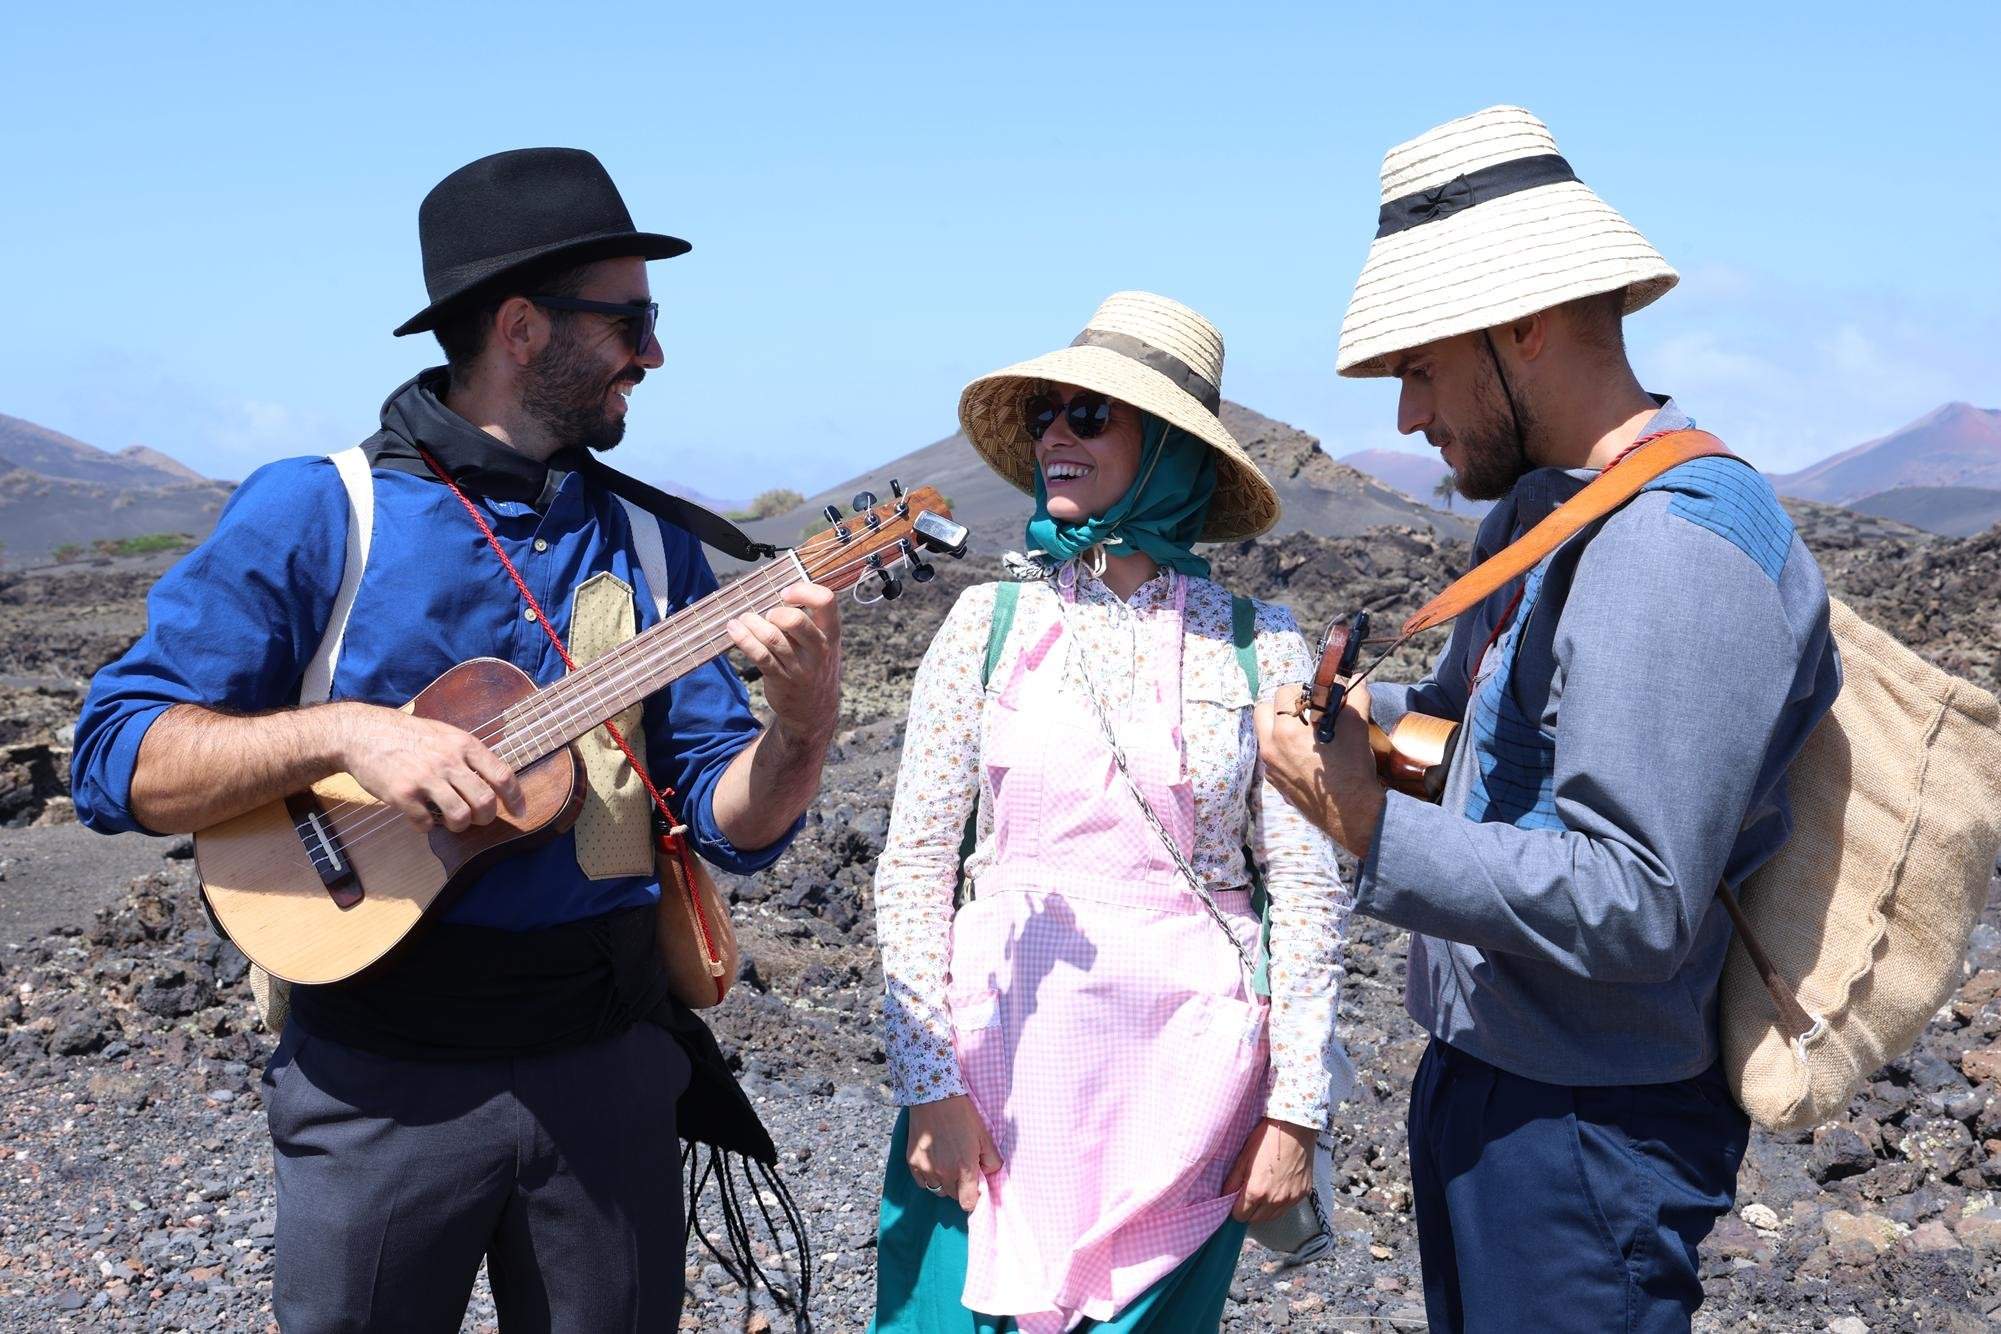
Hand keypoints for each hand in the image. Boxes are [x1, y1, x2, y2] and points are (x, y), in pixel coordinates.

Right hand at [330, 703, 522, 832]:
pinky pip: (426, 823)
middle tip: (477, 819)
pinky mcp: (402, 794)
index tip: (519, 812)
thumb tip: (494, 779)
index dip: (515, 798)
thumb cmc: (406, 734)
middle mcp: (448, 761)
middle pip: (485, 802)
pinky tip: (421, 817)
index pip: (502, 775)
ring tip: (451, 821)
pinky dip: (427, 827)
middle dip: (486, 818)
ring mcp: (425, 778)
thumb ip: (468, 754)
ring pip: (460, 817)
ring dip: (459, 826)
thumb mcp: (445, 734)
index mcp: (464, 744)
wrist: (362, 733)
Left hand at [728, 582, 841, 743]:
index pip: (826, 601)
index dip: (804, 590)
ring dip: (752, 624)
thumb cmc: (814, 665)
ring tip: (742, 619)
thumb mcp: (823, 643)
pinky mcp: (781, 679)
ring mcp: (800, 666)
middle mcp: (819, 648)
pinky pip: (760, 656)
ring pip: (772, 638)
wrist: (815, 710)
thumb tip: (772, 592)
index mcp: (831, 632)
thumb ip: (808, 620)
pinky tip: (734, 630)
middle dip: (774, 612)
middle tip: (766, 614)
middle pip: (795, 621)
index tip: (786, 592)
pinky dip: (744, 640)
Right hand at [906, 1094, 1002, 1211]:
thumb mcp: (984, 1135)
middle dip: (960, 1187)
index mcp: (964, 1168)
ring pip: (938, 1190)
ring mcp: (926, 1169)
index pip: (968, 1203)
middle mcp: (944, 1173)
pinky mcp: (913, 1162)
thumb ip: (991, 1160)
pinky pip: (922, 1182)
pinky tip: (934, 1161)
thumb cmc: (962, 1114)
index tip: (974, 1187)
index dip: (973, 1198)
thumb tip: (989, 1173)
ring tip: (947, 1163)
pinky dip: (929, 1176)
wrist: (934, 1097)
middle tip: (962, 1167)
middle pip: (953, 1196)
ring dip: (945, 1182)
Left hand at [1223, 1117, 1315, 1222]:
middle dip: (1250, 1211)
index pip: (1240, 1216)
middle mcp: (1275, 1200)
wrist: (1294, 1128)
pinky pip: (1288, 1207)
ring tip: (1264, 1191)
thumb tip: (1224, 1196)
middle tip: (1250, 1195)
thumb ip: (1232, 1181)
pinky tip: (1279, 1186)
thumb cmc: (1265, 1139)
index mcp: (1256, 1192)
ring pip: (1273, 1216)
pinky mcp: (1303, 1194)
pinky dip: (1281, 1202)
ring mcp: (1291, 1199)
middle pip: (1256, 1220)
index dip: (1236, 1209)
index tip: (1237, 1200)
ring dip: (1265, 1210)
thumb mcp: (1243, 1158)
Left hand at [1255, 683, 1386, 858]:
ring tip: (1304, 733)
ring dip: (1279, 726)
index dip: (1304, 691)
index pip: (1285, 691)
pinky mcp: (1275, 782)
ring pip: (1264, 733)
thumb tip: (1354, 677)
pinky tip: (1305, 755)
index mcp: (1287, 729)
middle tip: (1307, 713)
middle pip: (1264, 709)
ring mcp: (1270, 766)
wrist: (1352, 813)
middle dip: (1284, 706)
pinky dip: (1283, 748)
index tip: (1317, 698)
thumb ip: (1354, 695)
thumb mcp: (1357, 725)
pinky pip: (1271, 755)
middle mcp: (1271, 746)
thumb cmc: (1354, 767)